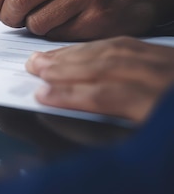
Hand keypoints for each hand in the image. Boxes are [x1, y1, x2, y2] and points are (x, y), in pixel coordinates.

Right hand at [26, 36, 173, 122]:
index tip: (42, 95)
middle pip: (109, 65)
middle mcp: (168, 77)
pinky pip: (134, 43)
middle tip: (34, 67)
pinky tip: (84, 50)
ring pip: (118, 50)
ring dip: (77, 53)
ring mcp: (172, 64)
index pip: (109, 96)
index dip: (71, 95)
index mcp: (164, 105)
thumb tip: (75, 118)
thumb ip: (121, 129)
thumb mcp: (158, 149)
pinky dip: (101, 45)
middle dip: (66, 67)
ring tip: (48, 57)